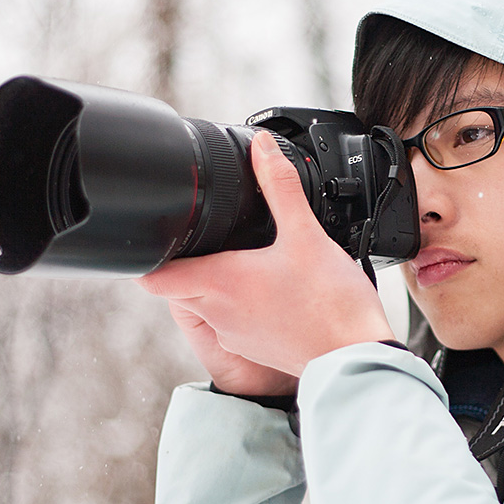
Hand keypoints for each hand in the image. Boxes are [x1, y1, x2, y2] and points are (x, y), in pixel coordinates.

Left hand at [139, 131, 394, 386]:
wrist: (355, 355)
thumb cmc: (331, 302)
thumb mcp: (306, 233)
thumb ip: (279, 186)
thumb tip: (261, 148)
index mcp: (220, 283)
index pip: (153, 278)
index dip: (147, 256)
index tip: (160, 237)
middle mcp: (218, 313)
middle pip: (178, 286)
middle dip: (186, 263)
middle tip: (208, 239)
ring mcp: (234, 335)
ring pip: (206, 305)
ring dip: (216, 285)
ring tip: (247, 262)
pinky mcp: (254, 348)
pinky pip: (232, 323)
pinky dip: (241, 305)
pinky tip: (271, 291)